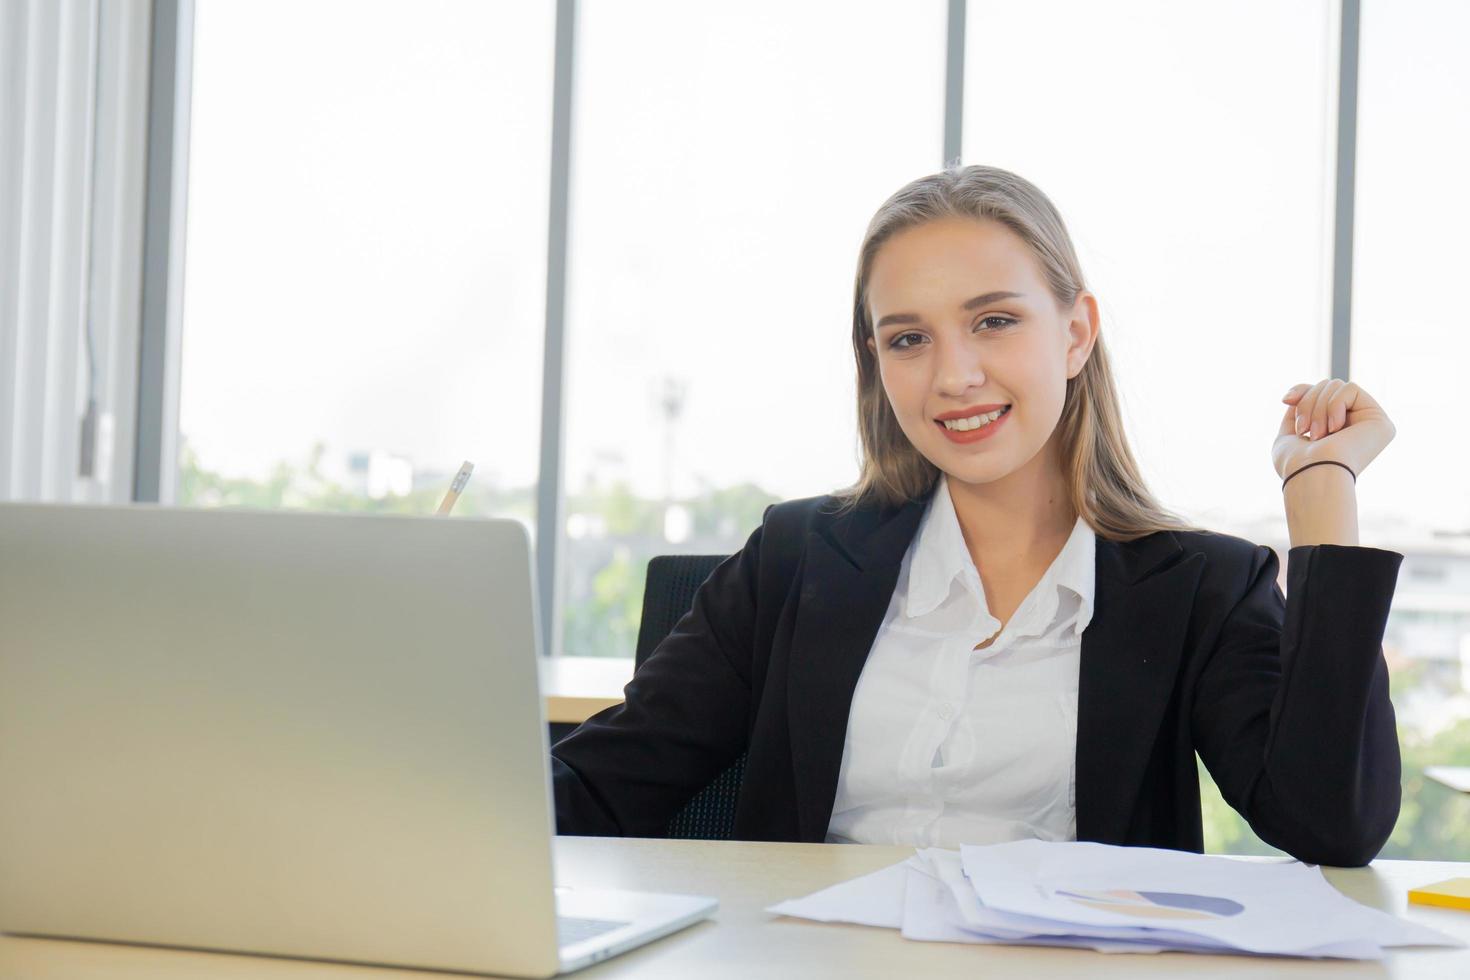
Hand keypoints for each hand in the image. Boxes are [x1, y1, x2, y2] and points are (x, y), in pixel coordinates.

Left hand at [1274, 378, 1394, 480]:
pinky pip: (1351, 389)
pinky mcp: (1380, 421)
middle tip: (1304, 430)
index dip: (1303, 392)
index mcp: (1336, 432)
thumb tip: (1298, 393)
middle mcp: (1356, 427)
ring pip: (1338, 386)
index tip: (1286, 400)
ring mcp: (1370, 425)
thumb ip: (1297, 415)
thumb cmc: (1295, 463)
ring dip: (1318, 408)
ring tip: (1317, 434)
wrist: (1310, 475)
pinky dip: (1335, 405)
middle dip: (1308, 404)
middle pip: (1328, 387)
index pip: (1322, 394)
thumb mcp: (1288, 435)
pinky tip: (1335, 429)